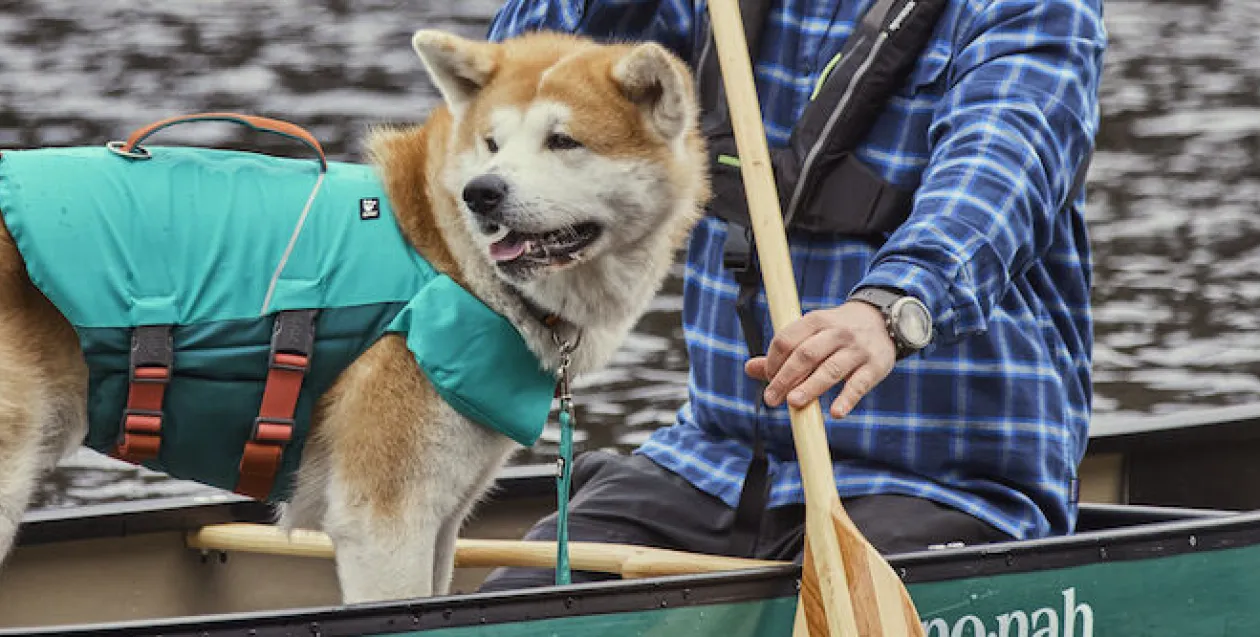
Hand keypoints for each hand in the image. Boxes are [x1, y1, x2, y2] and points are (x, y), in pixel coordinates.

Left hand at [744, 301, 895, 417]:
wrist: (884, 321)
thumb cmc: (837, 332)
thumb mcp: (811, 333)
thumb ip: (783, 352)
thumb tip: (749, 369)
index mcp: (816, 321)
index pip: (787, 339)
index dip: (773, 361)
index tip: (769, 378)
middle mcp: (836, 332)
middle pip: (805, 355)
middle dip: (785, 377)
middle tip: (771, 398)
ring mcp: (856, 349)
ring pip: (830, 369)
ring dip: (810, 387)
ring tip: (793, 403)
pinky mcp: (875, 366)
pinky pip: (859, 384)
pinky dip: (847, 399)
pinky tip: (835, 413)